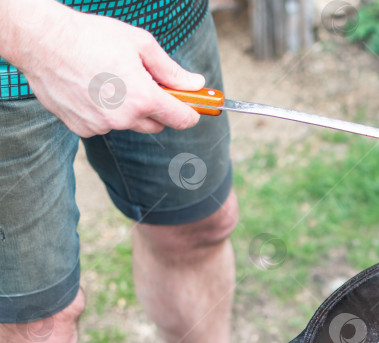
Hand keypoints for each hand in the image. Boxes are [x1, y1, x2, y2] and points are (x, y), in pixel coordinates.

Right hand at [4, 0, 202, 136]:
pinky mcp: (82, 128)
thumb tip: (196, 84)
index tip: (194, 107)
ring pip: (129, 124)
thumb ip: (171, 70)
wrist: (42, 41)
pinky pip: (104, 125)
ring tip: (111, 79)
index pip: (182, 119)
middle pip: (157, 124)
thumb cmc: (92, 37)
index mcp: (143, 98)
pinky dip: (104, 112)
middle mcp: (123, 118)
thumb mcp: (141, 45)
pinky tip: (92, 89)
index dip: (191, 112)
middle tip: (147, 84)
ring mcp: (101, 125)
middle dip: (158, 108)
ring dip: (129, 109)